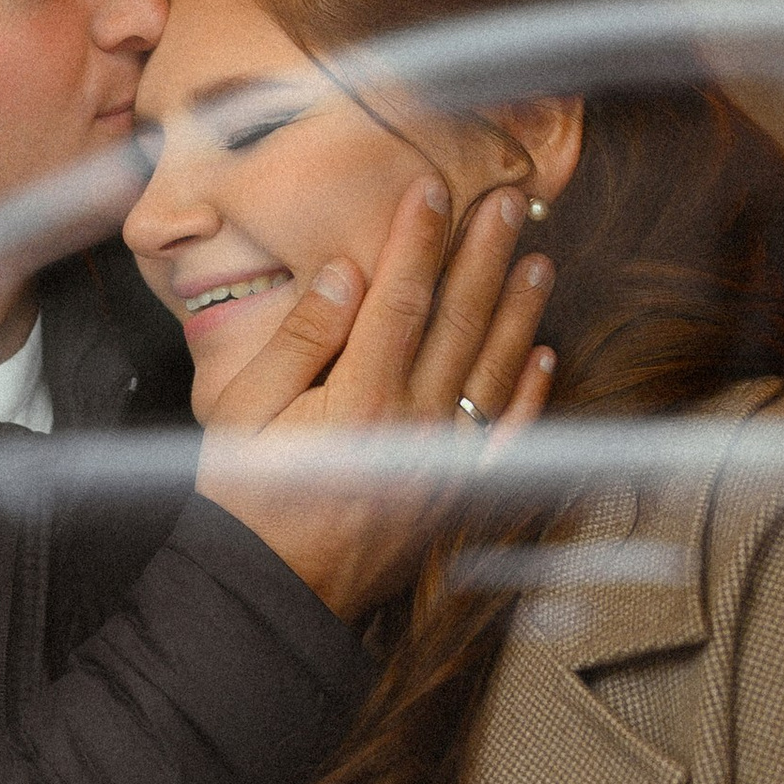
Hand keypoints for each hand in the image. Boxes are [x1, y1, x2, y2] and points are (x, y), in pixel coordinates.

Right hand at [194, 179, 554, 620]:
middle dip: (482, 255)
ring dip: (518, 312)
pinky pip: (505, 437)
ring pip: (493, 371)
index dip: (418, 239)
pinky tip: (543, 355)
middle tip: (504, 201)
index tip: (432, 189)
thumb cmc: (243, 503)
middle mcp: (412, 428)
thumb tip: (343, 276)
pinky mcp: (454, 496)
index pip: (398, 300)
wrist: (269, 594)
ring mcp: (443, 464)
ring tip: (536, 258)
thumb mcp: (240, 413)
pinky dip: (529, 395)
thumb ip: (296, 342)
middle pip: (457, 324)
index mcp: (357, 401)